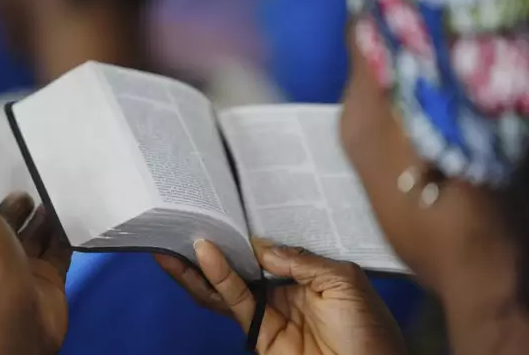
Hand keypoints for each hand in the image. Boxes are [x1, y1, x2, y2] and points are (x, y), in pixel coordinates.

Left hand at [0, 132, 71, 354]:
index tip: (8, 167)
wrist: (16, 323)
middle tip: (45, 180)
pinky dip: (71, 233)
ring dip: (52, 215)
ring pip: (40, 233)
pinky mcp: (51, 276)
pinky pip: (62, 249)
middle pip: (12, 220)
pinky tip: (82, 216)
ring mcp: (25, 264)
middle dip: (25, 203)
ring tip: (68, 191)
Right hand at [156, 240, 405, 354]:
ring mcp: (269, 312)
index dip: (244, 233)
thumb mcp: (344, 281)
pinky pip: (232, 302)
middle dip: (214, 247)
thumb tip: (259, 245)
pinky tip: (202, 259)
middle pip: (241, 265)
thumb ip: (301, 260)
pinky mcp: (259, 333)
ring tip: (175, 243)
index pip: (269, 248)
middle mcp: (284, 290)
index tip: (223, 211)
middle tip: (186, 223)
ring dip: (199, 266)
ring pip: (226, 285)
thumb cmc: (371, 332)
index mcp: (308, 274)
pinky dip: (214, 280)